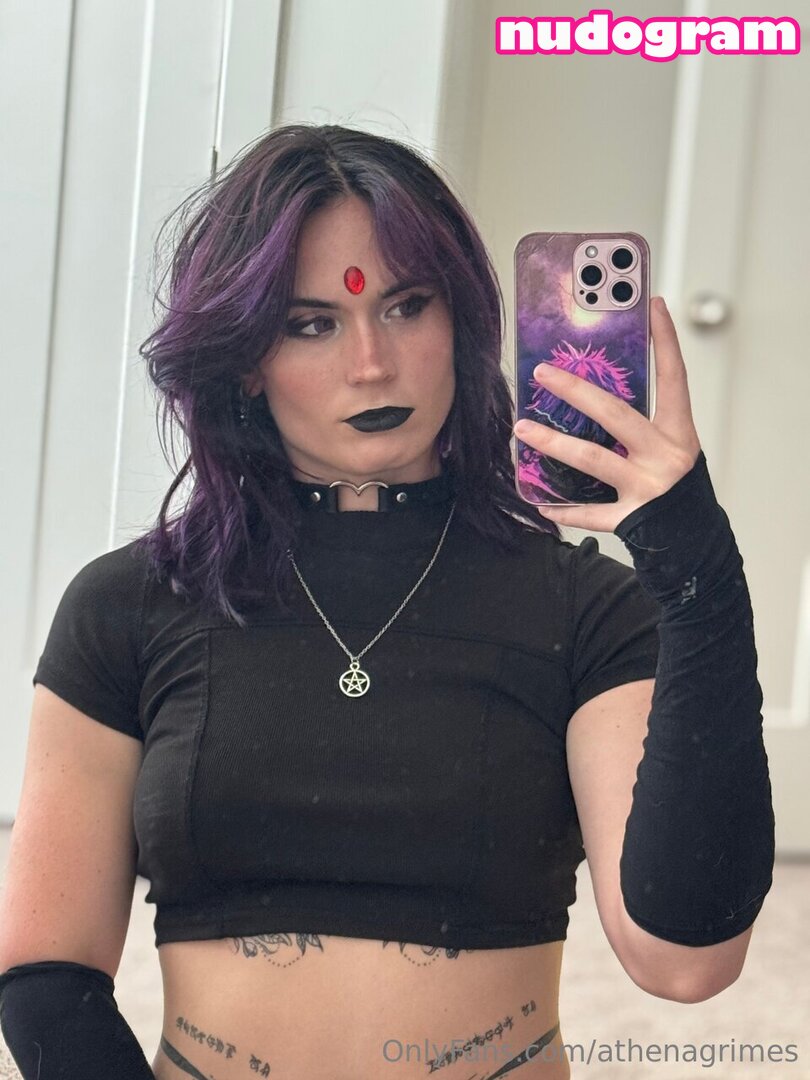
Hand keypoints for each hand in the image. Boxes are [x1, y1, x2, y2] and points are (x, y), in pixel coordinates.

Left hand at [513, 296, 702, 532]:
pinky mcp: (632, 518)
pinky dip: (562, 509)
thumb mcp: (670, 449)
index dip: (666, 341)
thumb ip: (640, 426)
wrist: (694, 541)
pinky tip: (539, 502)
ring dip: (553, 443)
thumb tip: (592, 397)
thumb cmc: (676, 489)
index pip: (674, 377)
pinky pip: (589, 512)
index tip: (654, 307)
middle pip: (616, 414)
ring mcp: (648, 487)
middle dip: (576, 391)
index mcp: (679, 433)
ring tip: (522, 429)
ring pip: (593, 460)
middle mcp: (665, 456)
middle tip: (543, 372)